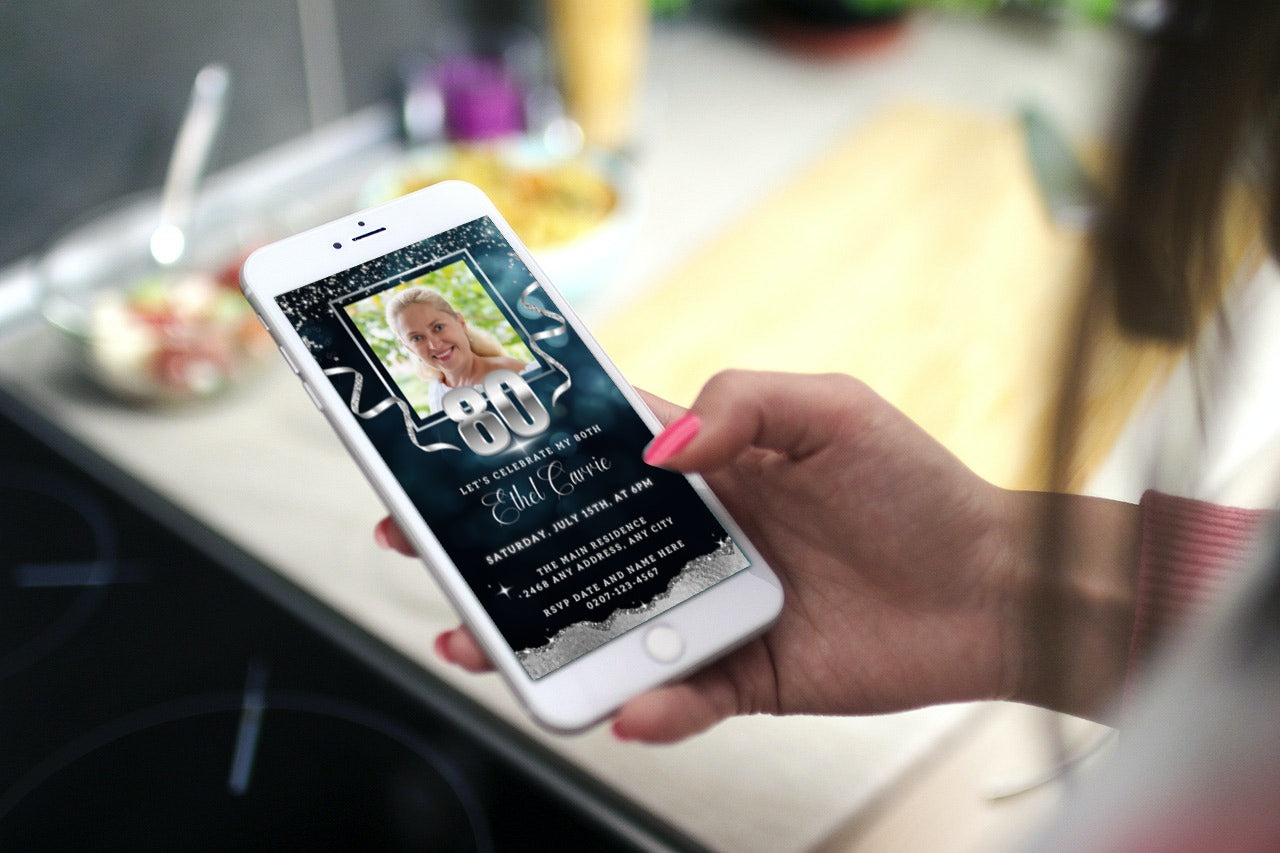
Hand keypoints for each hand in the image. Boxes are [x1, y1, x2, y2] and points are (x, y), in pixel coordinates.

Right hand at [377, 371, 1032, 740]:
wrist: (990, 588)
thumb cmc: (915, 488)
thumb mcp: (830, 410)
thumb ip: (739, 404)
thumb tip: (656, 448)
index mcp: (704, 468)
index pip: (590, 455)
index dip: (517, 453)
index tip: (447, 452)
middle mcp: (693, 539)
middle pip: (571, 547)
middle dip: (492, 551)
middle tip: (420, 552)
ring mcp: (711, 610)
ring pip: (603, 629)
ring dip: (537, 639)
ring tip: (477, 642)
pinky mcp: (744, 676)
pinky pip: (681, 698)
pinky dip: (652, 707)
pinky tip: (631, 706)